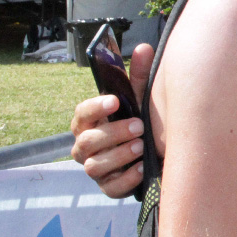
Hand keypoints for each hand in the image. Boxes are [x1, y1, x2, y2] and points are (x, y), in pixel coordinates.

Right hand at [70, 42, 152, 197]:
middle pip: (87, 142)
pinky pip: (111, 188)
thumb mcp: (140, 98)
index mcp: (90, 122)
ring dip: (119, 155)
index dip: (95, 107)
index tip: (114, 100)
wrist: (155, 151)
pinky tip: (141, 169)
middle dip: (112, 133)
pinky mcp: (108, 187)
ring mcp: (96, 168)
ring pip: (95, 166)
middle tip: (138, 126)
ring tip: (141, 146)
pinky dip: (126, 179)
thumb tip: (143, 47)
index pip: (81, 114)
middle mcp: (86, 146)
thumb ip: (139, 76)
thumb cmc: (140, 120)